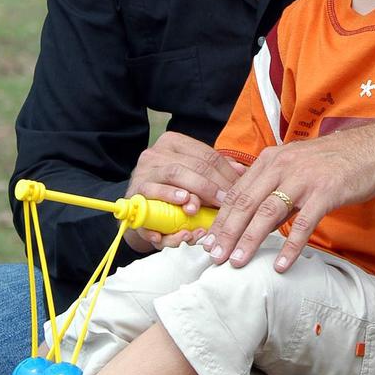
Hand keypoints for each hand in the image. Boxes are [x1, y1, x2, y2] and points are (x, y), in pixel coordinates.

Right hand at [122, 131, 244, 250]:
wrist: (143, 209)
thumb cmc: (173, 189)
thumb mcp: (194, 175)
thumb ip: (216, 171)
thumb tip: (242, 172)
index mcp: (173, 143)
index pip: (205, 155)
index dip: (225, 173)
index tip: (237, 191)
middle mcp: (155, 154)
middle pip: (190, 166)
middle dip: (210, 186)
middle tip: (224, 203)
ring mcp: (142, 174)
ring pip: (171, 177)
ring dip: (187, 194)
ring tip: (197, 208)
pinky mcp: (132, 198)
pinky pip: (149, 207)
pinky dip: (164, 221)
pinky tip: (178, 231)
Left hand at [202, 119, 374, 270]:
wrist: (370, 149)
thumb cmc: (330, 162)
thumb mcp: (294, 166)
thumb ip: (272, 187)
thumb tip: (249, 217)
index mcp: (270, 160)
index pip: (237, 192)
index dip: (220, 218)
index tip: (206, 242)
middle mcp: (282, 166)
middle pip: (246, 203)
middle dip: (227, 232)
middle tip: (213, 257)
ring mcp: (303, 179)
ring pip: (268, 212)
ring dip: (250, 240)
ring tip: (237, 262)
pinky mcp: (325, 192)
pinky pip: (303, 223)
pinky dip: (291, 246)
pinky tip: (281, 265)